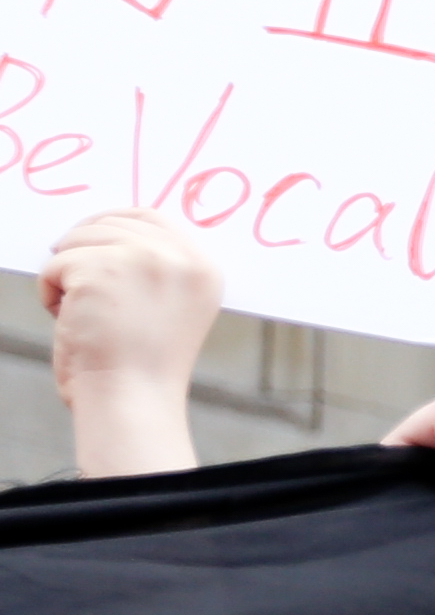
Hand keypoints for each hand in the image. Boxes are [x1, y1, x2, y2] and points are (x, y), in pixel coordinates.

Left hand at [41, 210, 217, 479]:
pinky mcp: (100, 269)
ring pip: (79, 239)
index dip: (115, 222)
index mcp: (204, 267)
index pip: (153, 216)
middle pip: (111, 223)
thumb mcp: (173, 306)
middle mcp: (180, 257)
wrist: (133, 398)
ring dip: (67, 272)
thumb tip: (115, 232)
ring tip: (80, 312)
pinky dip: (50, 292)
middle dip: (84, 250)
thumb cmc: (143, 363)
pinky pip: (55, 264)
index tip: (89, 238)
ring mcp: (141, 260)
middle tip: (75, 287)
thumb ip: (161, 267)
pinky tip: (69, 318)